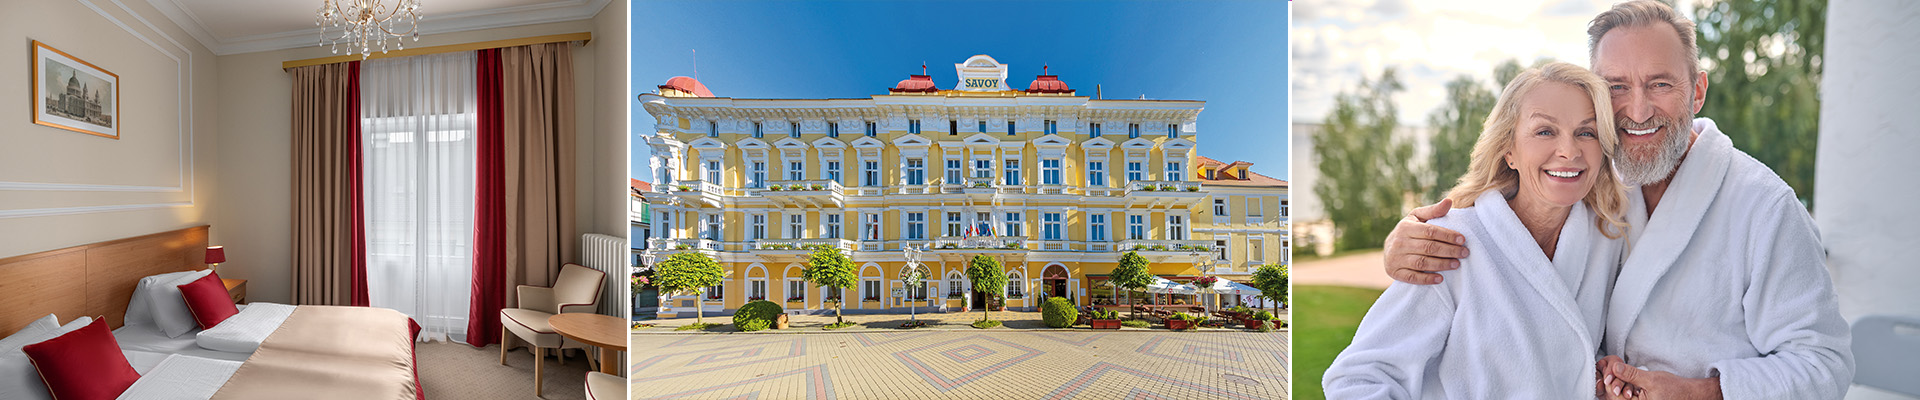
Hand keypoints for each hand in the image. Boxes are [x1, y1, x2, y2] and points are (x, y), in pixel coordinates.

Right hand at [1382, 199, 1466, 284]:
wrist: (1388, 249)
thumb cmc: (1408, 231)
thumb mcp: (1418, 218)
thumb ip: (1434, 211)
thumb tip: (1449, 201)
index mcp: (1405, 227)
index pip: (1430, 231)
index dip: (1447, 235)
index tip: (1462, 239)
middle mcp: (1399, 243)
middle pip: (1428, 248)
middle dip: (1449, 250)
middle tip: (1464, 253)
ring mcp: (1396, 258)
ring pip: (1422, 263)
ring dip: (1441, 264)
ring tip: (1456, 264)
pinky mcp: (1395, 272)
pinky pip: (1412, 277)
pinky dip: (1427, 279)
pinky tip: (1440, 278)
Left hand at [1602, 356, 1722, 399]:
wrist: (1690, 393)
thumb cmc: (1674, 389)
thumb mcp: (1651, 379)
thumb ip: (1632, 375)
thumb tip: (1615, 368)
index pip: (1616, 397)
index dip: (1610, 384)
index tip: (1606, 373)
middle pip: (1617, 397)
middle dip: (1613, 384)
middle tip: (1609, 371)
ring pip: (1622, 395)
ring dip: (1619, 384)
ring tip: (1616, 373)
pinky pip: (1629, 396)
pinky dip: (1626, 386)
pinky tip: (1625, 379)